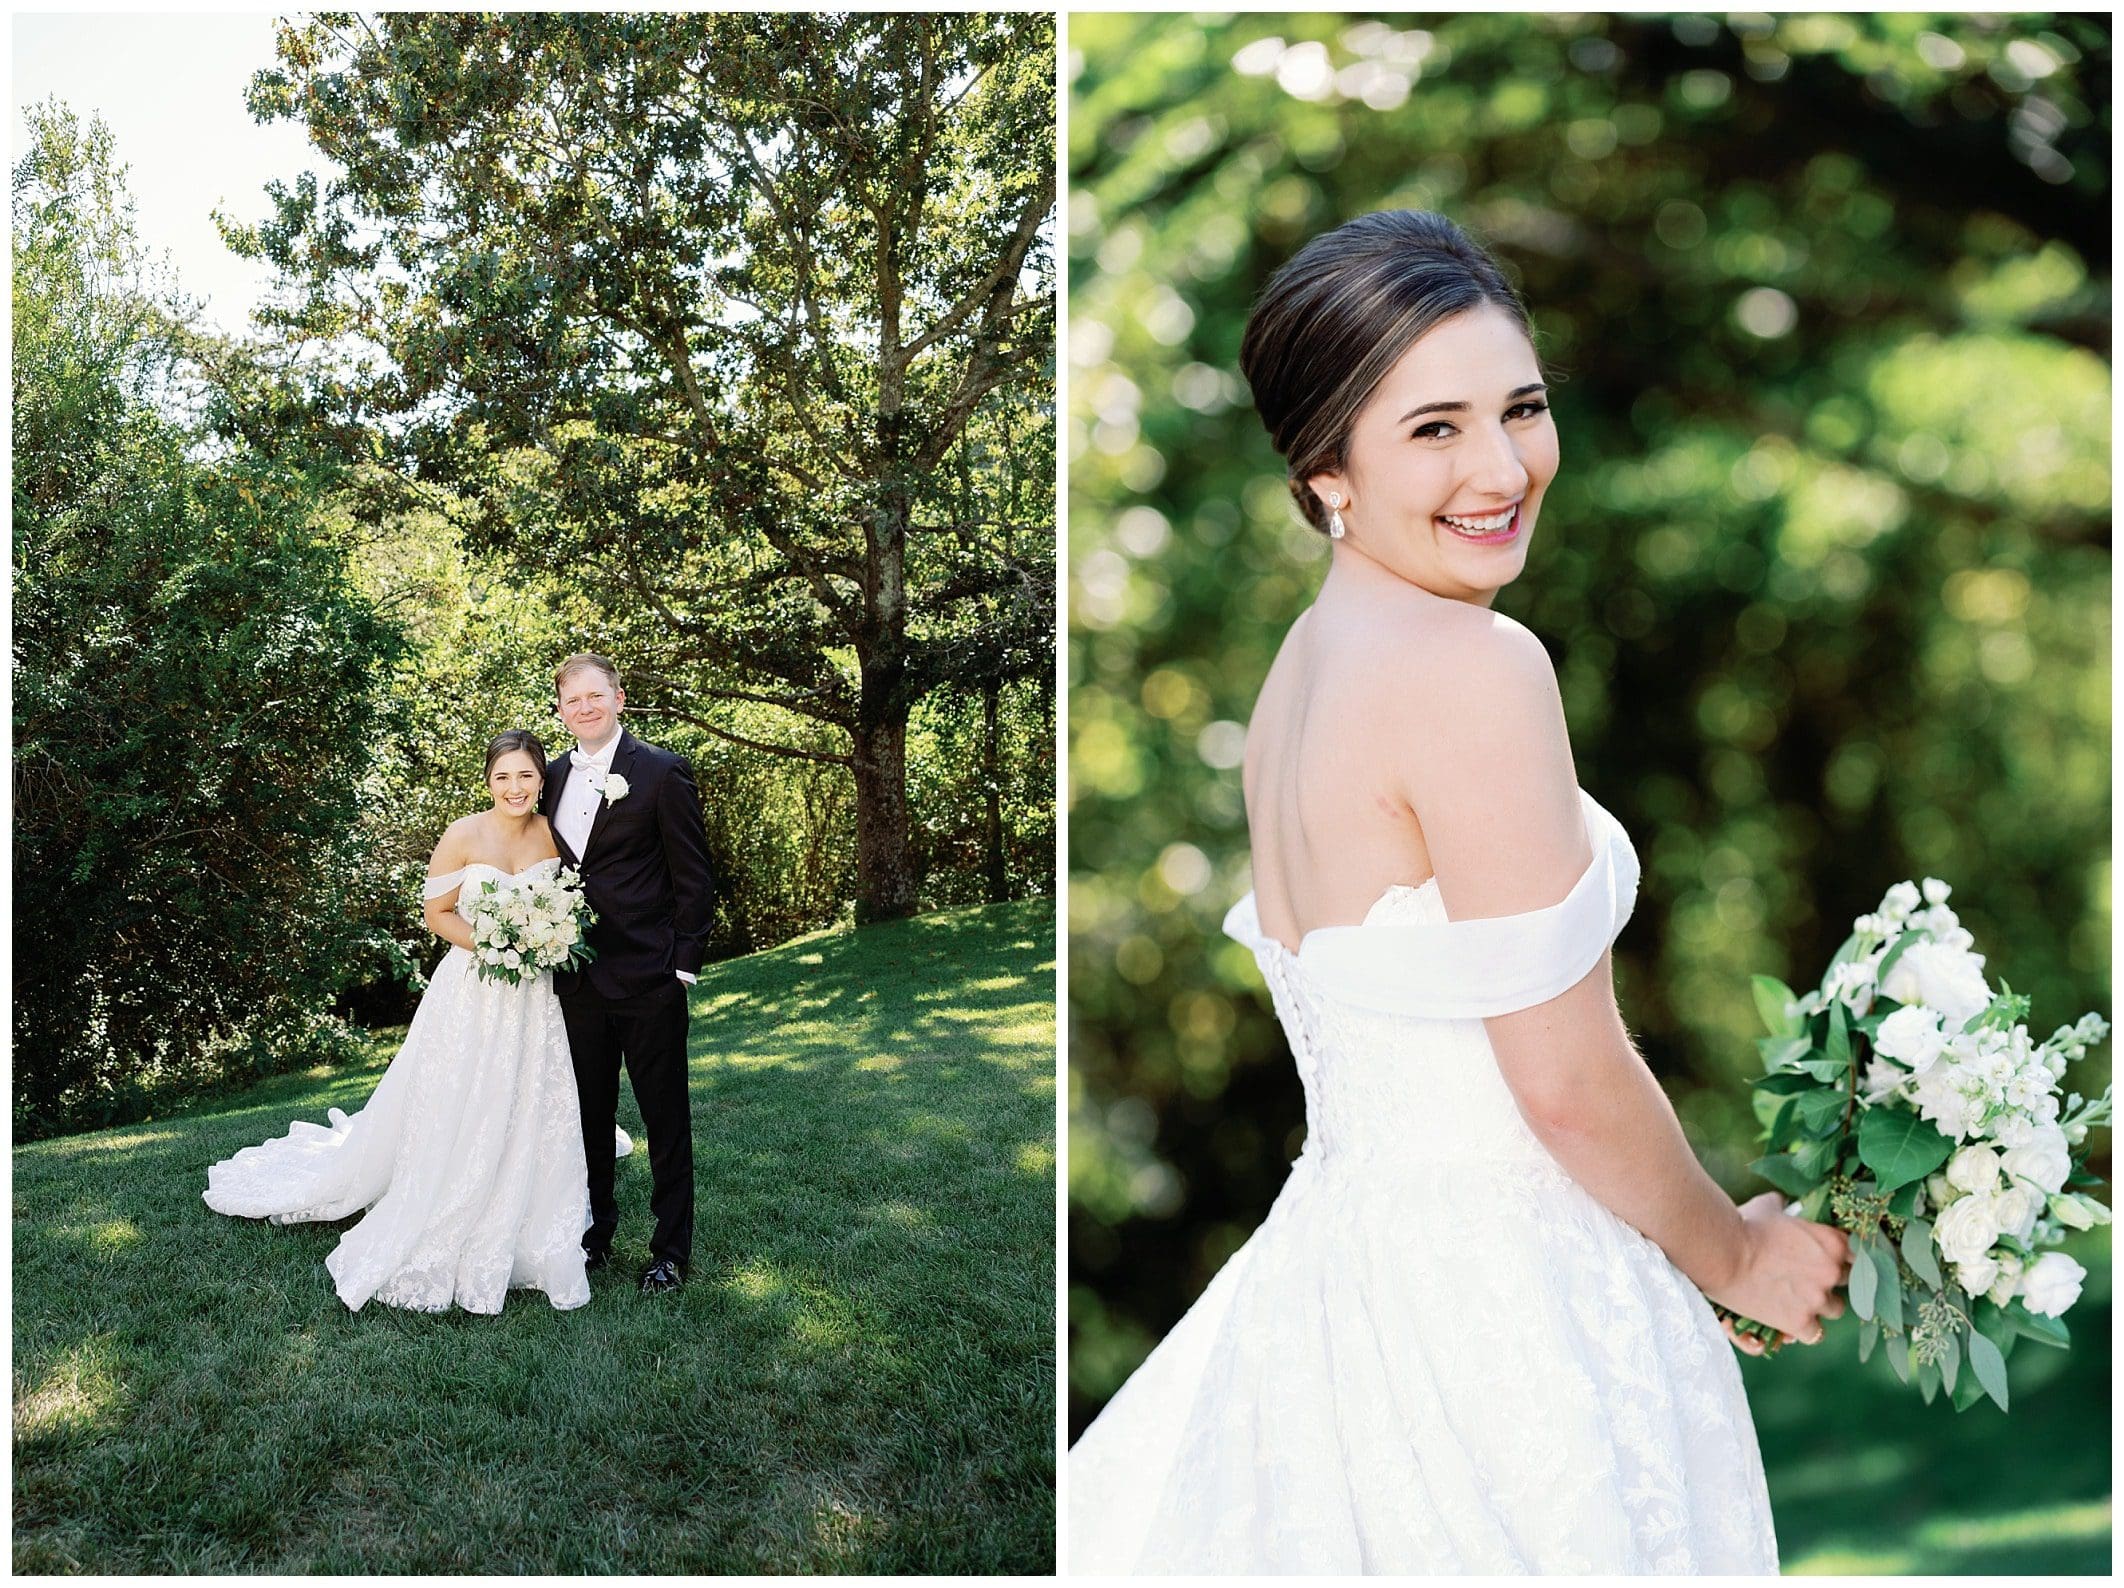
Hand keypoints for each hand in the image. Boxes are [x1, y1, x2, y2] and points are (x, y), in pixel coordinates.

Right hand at [1704, 1191, 1850, 1344]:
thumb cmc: (1743, 1224)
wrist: (1721, 1252)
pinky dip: (1803, 1328)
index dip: (1845, 1258)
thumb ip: (1783, 1206)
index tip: (1832, 1259)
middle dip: (1831, 1280)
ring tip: (1799, 1299)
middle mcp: (1832, 1272)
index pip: (1859, 1255)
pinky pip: (1814, 1333)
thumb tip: (1783, 1202)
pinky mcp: (1799, 1321)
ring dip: (1820, 1305)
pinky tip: (1790, 1319)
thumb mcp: (1768, 1206)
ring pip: (1835, 1309)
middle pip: (1849, 1283)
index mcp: (1832, 1242)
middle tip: (1810, 1277)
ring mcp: (1817, 1299)